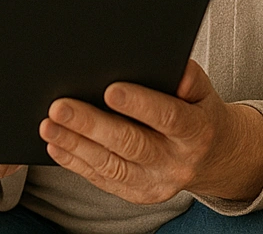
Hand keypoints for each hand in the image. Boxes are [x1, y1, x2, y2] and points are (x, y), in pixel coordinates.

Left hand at [39, 61, 262, 203]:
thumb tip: (171, 68)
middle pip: (131, 143)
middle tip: (60, 106)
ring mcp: (156, 183)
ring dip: (76, 145)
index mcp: (197, 131)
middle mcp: (177, 162)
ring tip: (49, 124)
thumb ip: (190, 77)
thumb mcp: (204, 91)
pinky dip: (76, 162)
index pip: (168, 117)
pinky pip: (102, 179)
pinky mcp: (138, 195)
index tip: (110, 89)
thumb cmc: (199, 113)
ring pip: (111, 165)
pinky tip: (56, 144)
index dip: (140, 104)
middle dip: (92, 124)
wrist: (213, 158)